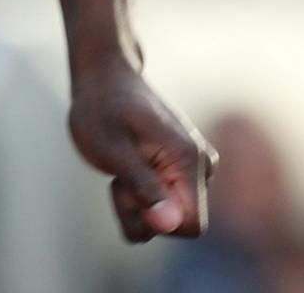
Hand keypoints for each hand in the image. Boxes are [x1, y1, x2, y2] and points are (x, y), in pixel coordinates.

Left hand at [68, 66, 216, 241]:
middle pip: (176, 224)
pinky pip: (163, 203)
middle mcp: (202, 167)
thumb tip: (168, 225)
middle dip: (141, 209)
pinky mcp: (182, 171)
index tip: (129, 190)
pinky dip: (140, 193)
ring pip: (166, 216)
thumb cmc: (101, 108)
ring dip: (137, 201)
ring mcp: (195, 169)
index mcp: (189, 161)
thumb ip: (143, 187)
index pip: (191, 226)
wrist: (104, 77)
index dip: (156, 221)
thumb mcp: (111, 149)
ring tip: (122, 165)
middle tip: (117, 174)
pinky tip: (129, 165)